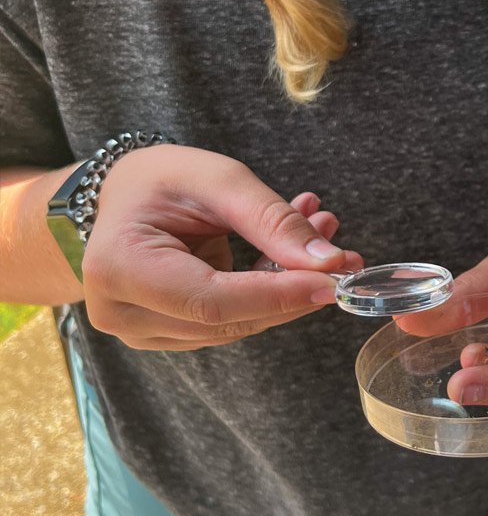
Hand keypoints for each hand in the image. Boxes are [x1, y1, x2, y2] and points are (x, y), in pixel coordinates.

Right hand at [82, 145, 363, 350]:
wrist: (115, 198)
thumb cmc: (156, 180)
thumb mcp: (215, 179)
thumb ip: (270, 219)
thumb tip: (328, 262)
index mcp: (120, 267)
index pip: (213, 300)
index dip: (278, 296)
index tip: (332, 278)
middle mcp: (122, 312)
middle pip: (228, 320)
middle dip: (293, 291)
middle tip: (344, 255)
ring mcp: (140, 331)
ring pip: (235, 326)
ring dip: (286, 289)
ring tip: (321, 236)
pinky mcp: (165, 335)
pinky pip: (229, 322)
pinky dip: (266, 293)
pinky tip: (290, 255)